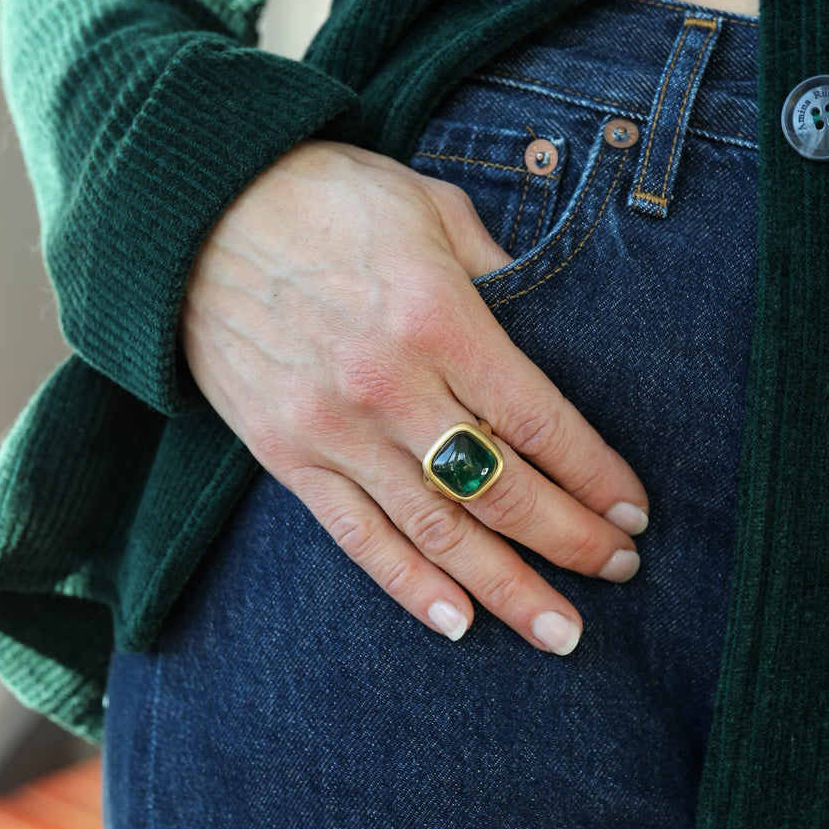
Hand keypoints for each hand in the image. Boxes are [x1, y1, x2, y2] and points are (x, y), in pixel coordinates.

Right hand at [179, 140, 648, 654]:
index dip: (596, 478)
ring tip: (562, 631)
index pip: (541, 423)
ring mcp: (334, 430)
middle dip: (572, 541)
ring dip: (507, 588)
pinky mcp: (288, 455)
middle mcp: (391, 386)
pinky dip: (409, 585)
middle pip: (501, 490)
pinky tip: (458, 623)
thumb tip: (553, 326)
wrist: (195, 213)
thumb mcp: (430, 207)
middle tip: (622, 571)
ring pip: (438, 531)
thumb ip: (499, 272)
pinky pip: (357, 536)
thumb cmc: (326, 198)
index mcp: (438, 318)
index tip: (633, 512)